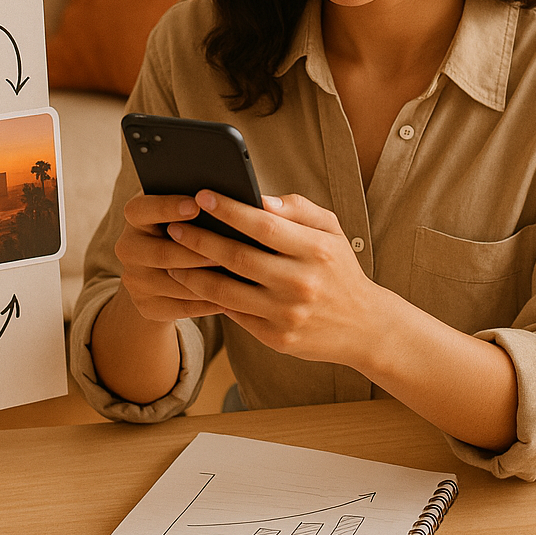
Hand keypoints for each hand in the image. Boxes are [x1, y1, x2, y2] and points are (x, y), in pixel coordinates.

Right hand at [115, 192, 226, 322]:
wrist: (161, 271)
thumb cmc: (184, 229)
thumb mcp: (182, 214)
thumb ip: (195, 206)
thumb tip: (226, 201)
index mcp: (135, 217)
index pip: (141, 209)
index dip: (167, 207)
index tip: (196, 205)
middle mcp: (128, 247)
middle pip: (162, 252)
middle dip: (196, 253)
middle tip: (226, 253)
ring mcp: (134, 279)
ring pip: (174, 283)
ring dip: (206, 282)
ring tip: (235, 279)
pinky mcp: (146, 306)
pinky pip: (180, 308)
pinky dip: (207, 304)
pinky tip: (230, 300)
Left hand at [167, 191, 394, 367]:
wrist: (364, 327)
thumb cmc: (339, 269)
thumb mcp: (331, 231)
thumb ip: (297, 209)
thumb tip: (260, 199)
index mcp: (316, 250)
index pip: (264, 225)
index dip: (229, 210)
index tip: (202, 195)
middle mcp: (302, 283)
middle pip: (238, 257)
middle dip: (199, 239)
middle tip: (173, 226)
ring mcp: (288, 314)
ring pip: (227, 291)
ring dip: (192, 272)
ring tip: (171, 256)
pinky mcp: (277, 339)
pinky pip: (234, 315)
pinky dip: (209, 298)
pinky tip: (192, 283)